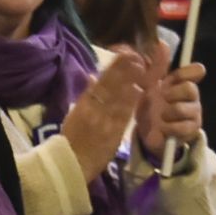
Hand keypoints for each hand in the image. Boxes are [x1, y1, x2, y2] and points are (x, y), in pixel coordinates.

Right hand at [60, 47, 146, 177]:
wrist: (72, 163)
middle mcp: (94, 107)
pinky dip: (132, 100)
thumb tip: (92, 76)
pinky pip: (124, 112)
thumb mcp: (75, 113)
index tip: (124, 52)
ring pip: (120, 95)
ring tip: (143, 66)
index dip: (114, 65)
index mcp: (85, 102)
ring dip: (132, 80)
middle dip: (126, 68)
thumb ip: (87, 95)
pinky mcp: (114, 132)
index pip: (102, 78)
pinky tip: (140, 90)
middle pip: (112, 83)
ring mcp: (104, 118)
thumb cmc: (72, 138)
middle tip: (139, 55)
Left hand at [135, 47, 205, 159]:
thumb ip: (156, 68)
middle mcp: (192, 96)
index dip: (185, 73)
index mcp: (182, 82)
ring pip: (184, 109)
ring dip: (167, 113)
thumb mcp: (148, 86)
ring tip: (159, 117)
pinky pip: (183, 127)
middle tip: (161, 99)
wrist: (147, 133)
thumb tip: (162, 43)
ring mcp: (194, 113)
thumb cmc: (149, 106)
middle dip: (172, 94)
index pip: (196, 70)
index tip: (172, 78)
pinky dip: (168, 129)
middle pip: (191, 89)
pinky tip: (162, 129)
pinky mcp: (192, 130)